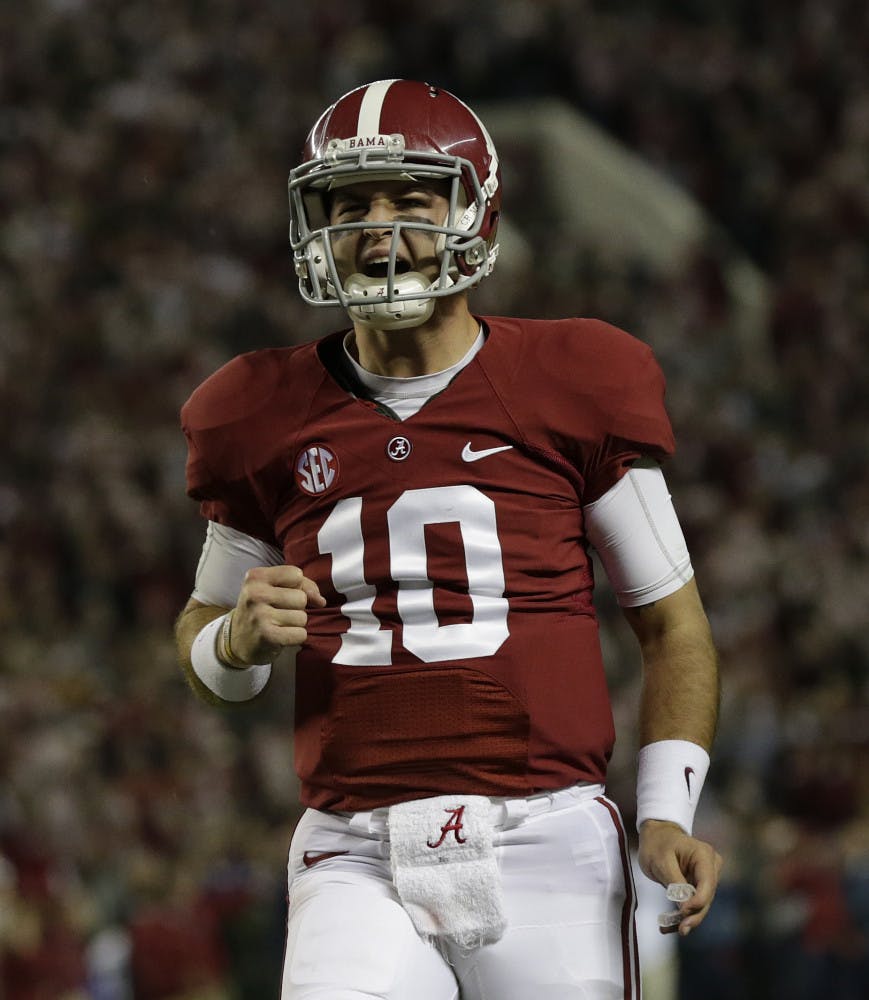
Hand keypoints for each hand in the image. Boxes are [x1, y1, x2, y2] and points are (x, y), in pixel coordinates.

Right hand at [229, 565, 325, 664]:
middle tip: (279, 613)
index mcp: (256, 576)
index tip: (284, 594)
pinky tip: (281, 636)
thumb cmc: (262, 609)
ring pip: (302, 617)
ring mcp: (259, 615)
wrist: (237, 640)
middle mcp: (255, 593)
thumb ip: (302, 585)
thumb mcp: (274, 589)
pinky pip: (300, 634)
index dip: (297, 586)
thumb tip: (321, 600)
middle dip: (296, 608)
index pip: (296, 574)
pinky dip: (296, 637)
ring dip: (295, 624)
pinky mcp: (267, 636)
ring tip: (279, 624)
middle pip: (301, 597)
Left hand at [638, 819, 722, 935]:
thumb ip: (675, 883)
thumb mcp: (661, 861)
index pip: (707, 884)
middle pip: (706, 897)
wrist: (656, 835)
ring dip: (686, 919)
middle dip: (693, 915)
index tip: (683, 912)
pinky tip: (668, 926)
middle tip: (681, 930)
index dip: (698, 901)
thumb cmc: (657, 843)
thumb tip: (686, 909)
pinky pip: (693, 903)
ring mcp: (706, 877)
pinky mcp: (698, 886)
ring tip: (667, 928)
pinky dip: (681, 915)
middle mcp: (711, 867)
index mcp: (704, 855)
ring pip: (700, 904)